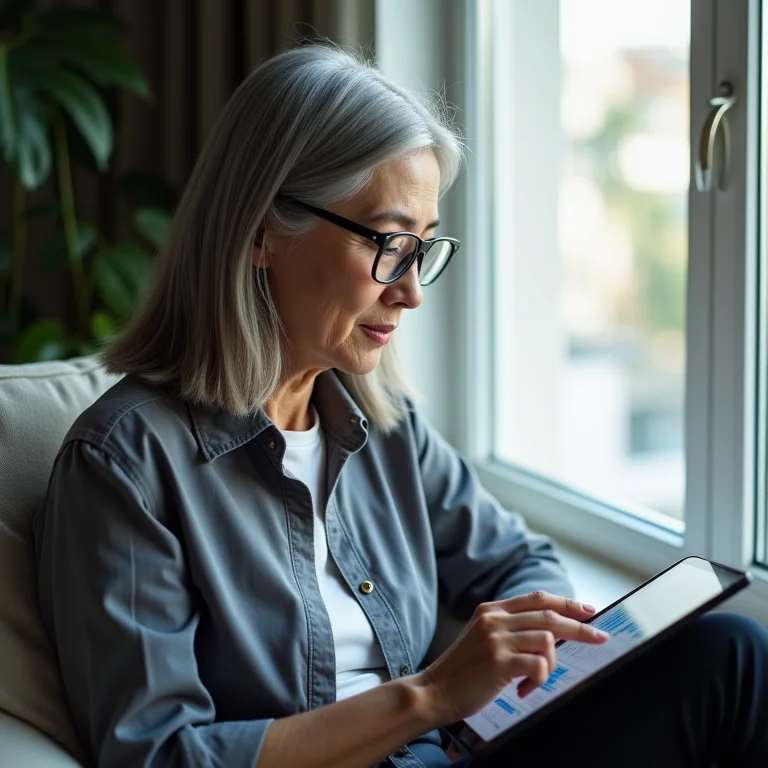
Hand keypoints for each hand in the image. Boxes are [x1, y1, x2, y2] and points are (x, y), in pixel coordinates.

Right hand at [415, 591, 607, 724]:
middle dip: (580, 627)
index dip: (566, 602)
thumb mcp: (484, 637)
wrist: (436, 690)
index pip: (537, 598)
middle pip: (549, 615)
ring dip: (551, 664)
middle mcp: (495, 619)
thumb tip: (551, 631)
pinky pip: (538, 665)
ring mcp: (496, 639)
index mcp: (492, 610)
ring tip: (535, 680)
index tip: (588, 610)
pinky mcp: (499, 661)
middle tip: (600, 637)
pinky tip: (524, 690)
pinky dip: (539, 680)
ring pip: (547, 640)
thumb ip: (510, 628)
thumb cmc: (463, 669)